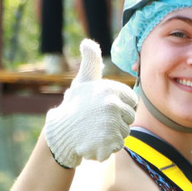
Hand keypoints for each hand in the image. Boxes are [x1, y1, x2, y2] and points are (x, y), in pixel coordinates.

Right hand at [44, 40, 138, 168]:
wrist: (59, 132)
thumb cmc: (74, 105)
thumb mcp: (84, 81)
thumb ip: (91, 62)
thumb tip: (87, 42)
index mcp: (111, 89)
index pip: (132, 102)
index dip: (119, 106)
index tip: (102, 107)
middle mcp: (113, 104)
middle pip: (130, 119)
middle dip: (116, 122)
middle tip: (96, 120)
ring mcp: (110, 124)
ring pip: (124, 134)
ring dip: (111, 135)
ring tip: (94, 130)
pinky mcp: (108, 143)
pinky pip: (117, 147)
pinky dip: (107, 148)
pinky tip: (93, 141)